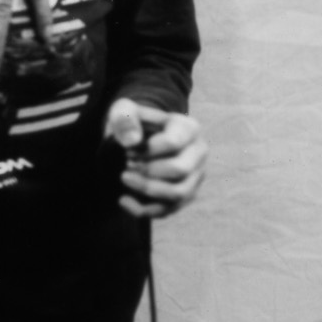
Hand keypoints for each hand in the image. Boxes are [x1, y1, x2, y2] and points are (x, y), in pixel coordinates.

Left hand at [105, 98, 207, 217]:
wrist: (136, 139)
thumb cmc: (132, 123)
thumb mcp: (123, 110)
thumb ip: (124, 118)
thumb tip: (132, 142)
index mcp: (189, 128)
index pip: (173, 143)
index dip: (146, 149)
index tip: (128, 149)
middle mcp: (199, 153)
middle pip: (179, 170)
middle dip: (147, 170)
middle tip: (127, 163)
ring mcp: (195, 177)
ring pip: (177, 194)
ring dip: (146, 189)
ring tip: (124, 177)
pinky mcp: (184, 197)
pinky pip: (168, 210)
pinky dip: (143, 209)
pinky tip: (123, 199)